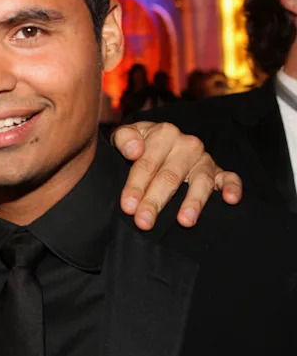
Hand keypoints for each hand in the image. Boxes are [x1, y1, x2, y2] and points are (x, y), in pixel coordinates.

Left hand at [112, 121, 242, 230]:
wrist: (156, 142)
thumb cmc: (137, 145)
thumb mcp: (124, 136)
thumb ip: (124, 139)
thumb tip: (134, 150)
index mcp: (163, 133)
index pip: (147, 164)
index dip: (135, 186)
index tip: (128, 207)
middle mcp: (187, 144)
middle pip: (170, 177)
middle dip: (155, 201)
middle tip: (144, 222)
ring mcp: (204, 159)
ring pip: (200, 181)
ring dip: (193, 202)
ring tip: (185, 221)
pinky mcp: (218, 171)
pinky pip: (229, 178)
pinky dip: (232, 187)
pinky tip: (230, 199)